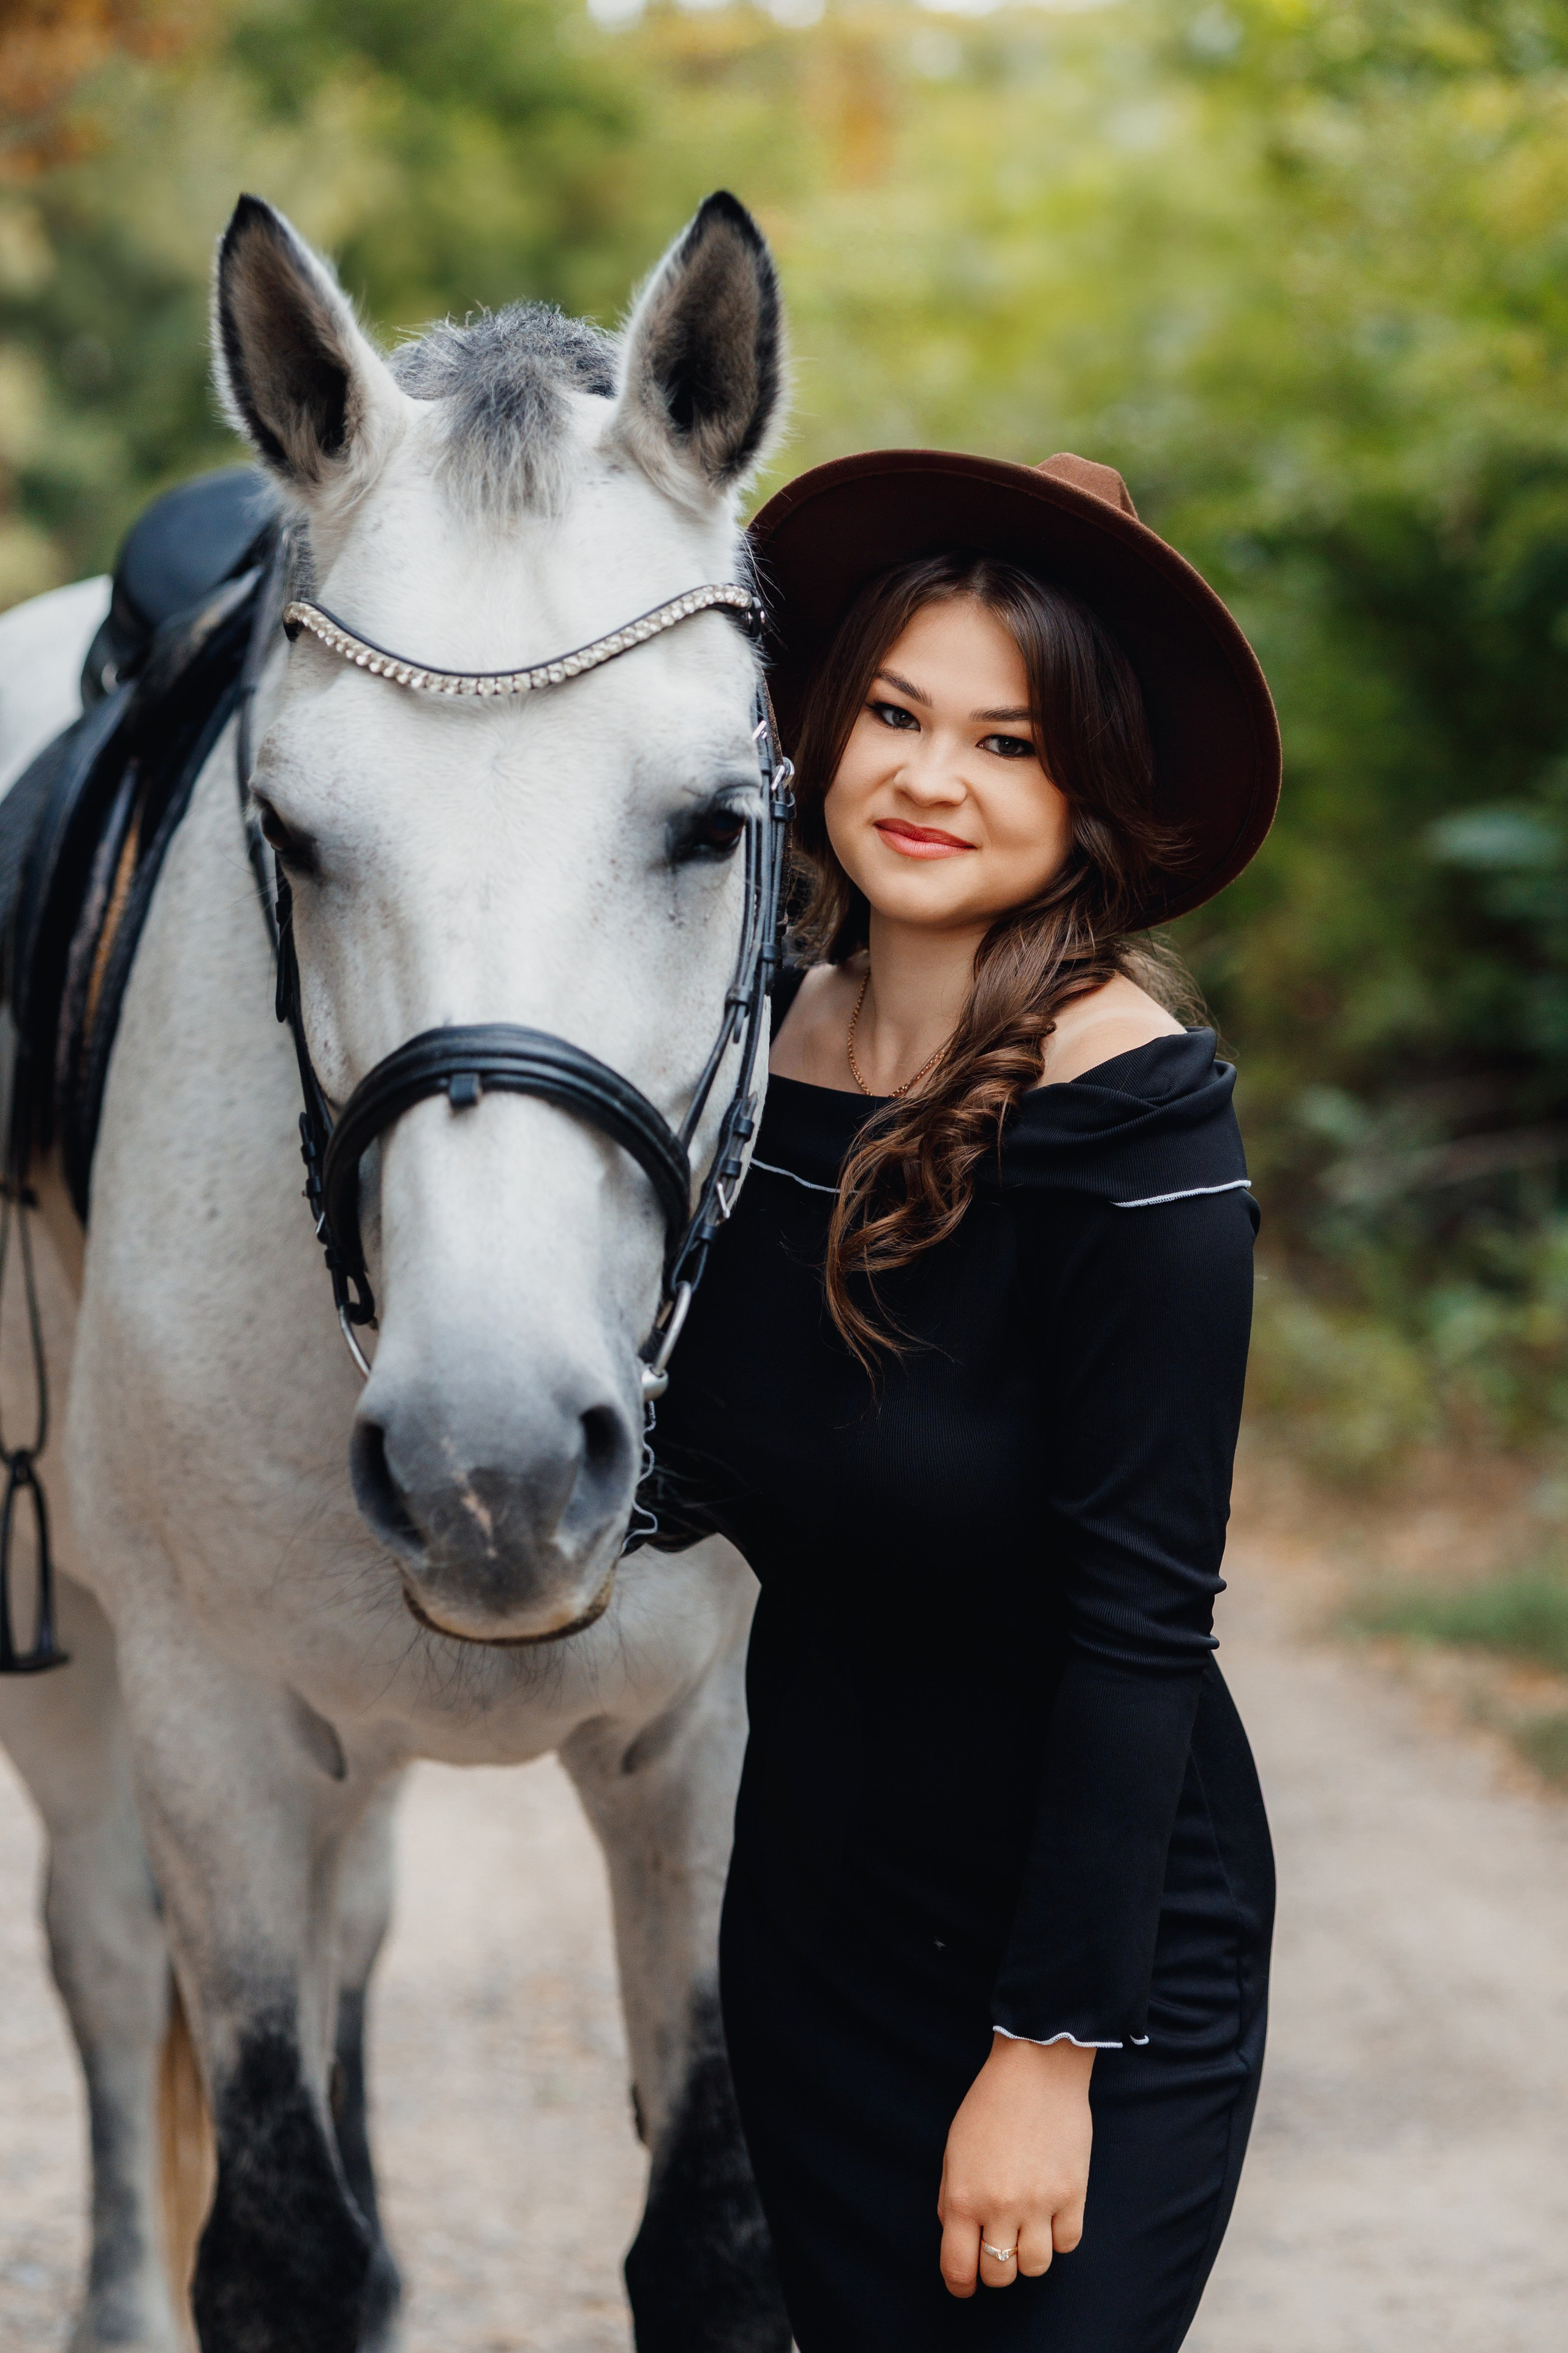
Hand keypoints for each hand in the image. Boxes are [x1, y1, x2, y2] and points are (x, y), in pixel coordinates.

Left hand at [936, 2032, 1093, 2296]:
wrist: (1036, 2069)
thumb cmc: (989, 2105)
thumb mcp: (953, 2150)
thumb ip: (951, 2198)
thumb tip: (958, 2238)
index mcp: (964, 2196)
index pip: (958, 2268)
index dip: (959, 2283)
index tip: (964, 2282)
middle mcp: (1001, 2206)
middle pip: (999, 2274)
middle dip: (994, 2269)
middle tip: (996, 2248)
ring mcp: (1040, 2203)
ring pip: (1036, 2267)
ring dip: (1028, 2256)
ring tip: (1025, 2229)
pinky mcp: (1073, 2194)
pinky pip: (1067, 2244)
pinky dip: (1058, 2237)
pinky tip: (1050, 2214)